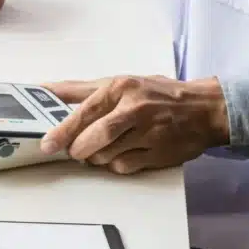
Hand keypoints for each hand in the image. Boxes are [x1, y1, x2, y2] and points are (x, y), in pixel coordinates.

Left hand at [38, 75, 229, 173]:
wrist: (204, 109)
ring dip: (95, 157)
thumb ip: (79, 89)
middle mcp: (136, 109)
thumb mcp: (119, 82)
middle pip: (97, 137)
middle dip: (78, 148)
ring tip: (98, 148)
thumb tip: (44, 89)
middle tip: (73, 150)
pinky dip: (114, 164)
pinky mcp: (159, 154)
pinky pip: (124, 167)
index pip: (86, 111)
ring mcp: (150, 133)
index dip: (63, 130)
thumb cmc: (155, 94)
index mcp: (122, 88)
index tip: (47, 143)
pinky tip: (119, 154)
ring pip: (107, 155)